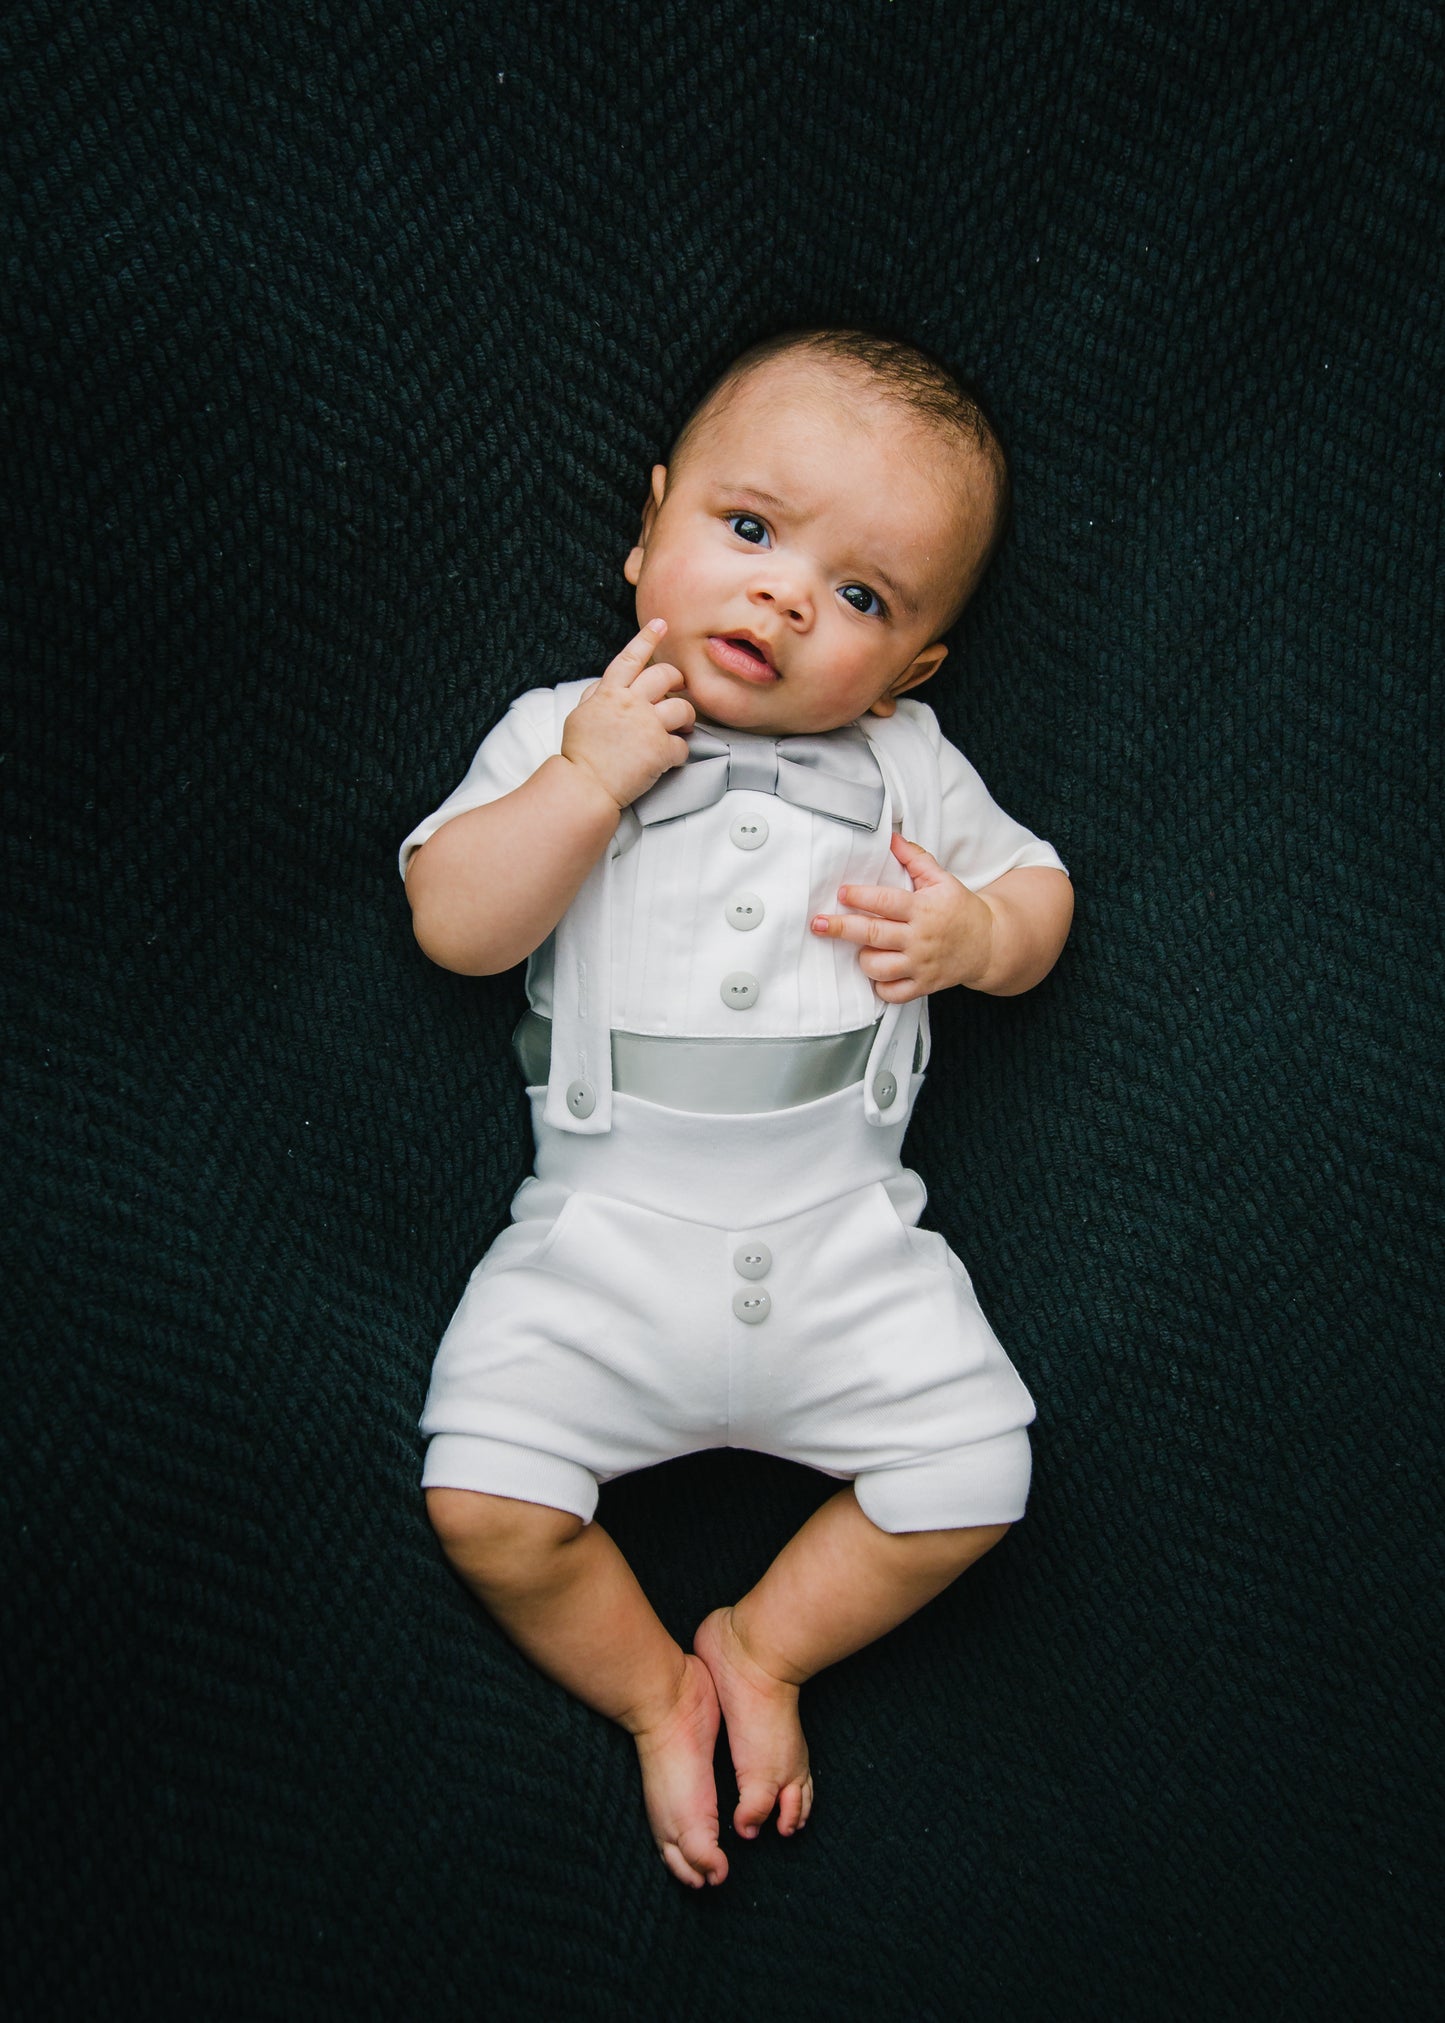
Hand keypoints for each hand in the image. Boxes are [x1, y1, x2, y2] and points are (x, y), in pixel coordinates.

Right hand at [561, 619, 694, 810]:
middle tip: (680, 688)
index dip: (646, 638)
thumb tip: (606, 685)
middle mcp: (630, 704)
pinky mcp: (660, 750)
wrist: (584, 785)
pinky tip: (671, 758)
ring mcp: (647, 726)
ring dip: (687, 718)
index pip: (630, 658)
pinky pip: (683, 745)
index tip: (661, 624)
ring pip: (683, 708)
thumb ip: (596, 696)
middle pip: (664, 677)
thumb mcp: (580, 716)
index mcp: (609, 694)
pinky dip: (680, 752)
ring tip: (683, 727)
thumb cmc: (580, 754)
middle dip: (677, 680)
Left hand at [810, 832, 993, 1000]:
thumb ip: (915, 858)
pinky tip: (877, 973)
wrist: (990, 944)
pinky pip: (892, 993)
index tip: (841, 892)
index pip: (886, 901)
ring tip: (860, 949)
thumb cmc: (960, 908)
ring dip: (863, 959)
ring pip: (879, 967)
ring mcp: (921, 964)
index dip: (861, 896)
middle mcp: (920, 938)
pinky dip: (879, 986)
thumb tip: (891, 837)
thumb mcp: (942, 879)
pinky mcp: (924, 986)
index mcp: (923, 908)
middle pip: (874, 934)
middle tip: (817, 924)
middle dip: (841, 928)